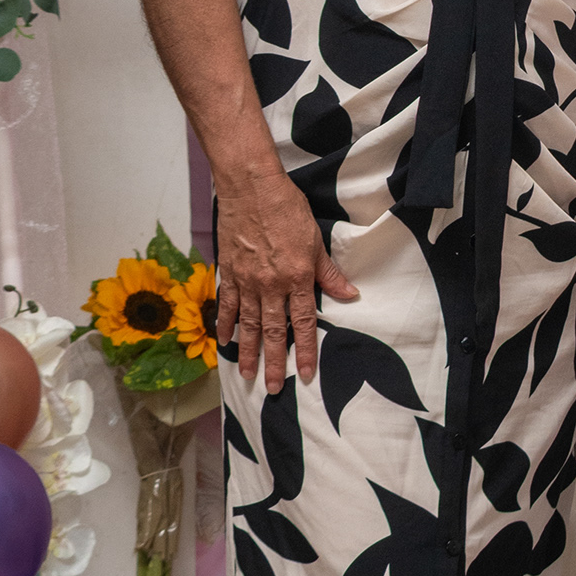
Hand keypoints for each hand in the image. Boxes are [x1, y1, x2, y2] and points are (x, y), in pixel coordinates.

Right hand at [215, 166, 358, 391]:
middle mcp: (271, 285)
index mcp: (297, 277)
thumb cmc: (287, 208)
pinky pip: (227, 305)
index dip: (306, 351)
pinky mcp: (230, 272)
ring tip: (248, 375)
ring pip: (250, 324)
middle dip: (275, 362)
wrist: (251, 187)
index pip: (304, 322)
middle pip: (274, 331)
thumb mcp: (316, 240)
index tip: (308, 374)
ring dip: (250, 352)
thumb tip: (350, 295)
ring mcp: (247, 281)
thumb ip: (329, 273)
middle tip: (273, 388)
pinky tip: (226, 343)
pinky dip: (226, 325)